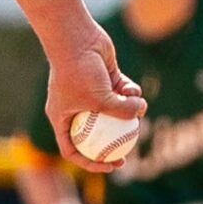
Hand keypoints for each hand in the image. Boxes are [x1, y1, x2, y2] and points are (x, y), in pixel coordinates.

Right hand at [46, 30, 144, 170]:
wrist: (75, 37)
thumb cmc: (79, 72)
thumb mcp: (100, 99)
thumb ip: (121, 112)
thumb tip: (140, 116)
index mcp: (62, 117)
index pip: (72, 149)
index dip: (90, 163)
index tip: (111, 166)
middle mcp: (74, 107)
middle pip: (95, 134)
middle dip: (113, 143)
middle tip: (130, 151)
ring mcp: (90, 92)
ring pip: (112, 111)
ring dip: (128, 112)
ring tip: (138, 110)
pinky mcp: (105, 78)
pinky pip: (120, 92)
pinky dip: (129, 93)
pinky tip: (134, 91)